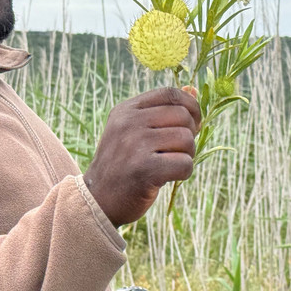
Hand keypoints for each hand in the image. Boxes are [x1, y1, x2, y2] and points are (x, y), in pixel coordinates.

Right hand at [83, 87, 200, 226]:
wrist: (97, 201)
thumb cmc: (122, 165)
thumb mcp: (133, 132)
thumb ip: (161, 111)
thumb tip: (192, 89)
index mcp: (126, 110)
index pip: (169, 93)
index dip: (190, 106)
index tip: (192, 124)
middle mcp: (129, 123)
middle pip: (183, 116)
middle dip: (190, 135)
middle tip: (176, 151)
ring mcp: (135, 145)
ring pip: (187, 140)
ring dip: (187, 155)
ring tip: (169, 164)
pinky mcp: (145, 169)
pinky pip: (185, 164)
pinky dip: (183, 173)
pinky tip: (167, 178)